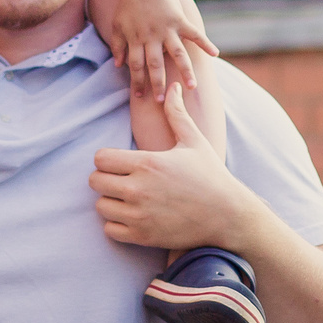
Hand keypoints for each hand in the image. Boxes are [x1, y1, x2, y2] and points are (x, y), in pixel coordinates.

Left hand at [90, 85, 254, 250]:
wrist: (227, 216)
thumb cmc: (211, 176)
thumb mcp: (194, 141)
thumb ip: (177, 114)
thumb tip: (174, 86)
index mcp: (147, 163)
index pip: (100, 158)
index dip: (107, 160)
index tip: (121, 163)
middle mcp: (138, 188)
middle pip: (94, 181)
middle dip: (106, 179)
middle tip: (122, 181)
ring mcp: (139, 214)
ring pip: (100, 206)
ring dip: (111, 202)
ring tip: (128, 199)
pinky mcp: (142, 236)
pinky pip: (109, 230)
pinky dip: (117, 225)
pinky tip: (133, 217)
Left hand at [107, 0, 220, 101]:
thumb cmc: (130, 5)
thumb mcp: (118, 25)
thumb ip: (117, 45)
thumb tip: (118, 65)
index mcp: (136, 39)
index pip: (136, 65)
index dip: (137, 82)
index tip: (140, 97)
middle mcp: (152, 36)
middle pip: (155, 64)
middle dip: (158, 83)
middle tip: (163, 101)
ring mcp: (167, 29)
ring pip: (177, 54)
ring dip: (185, 71)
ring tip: (192, 87)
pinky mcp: (180, 20)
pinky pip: (194, 34)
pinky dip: (205, 43)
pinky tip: (215, 54)